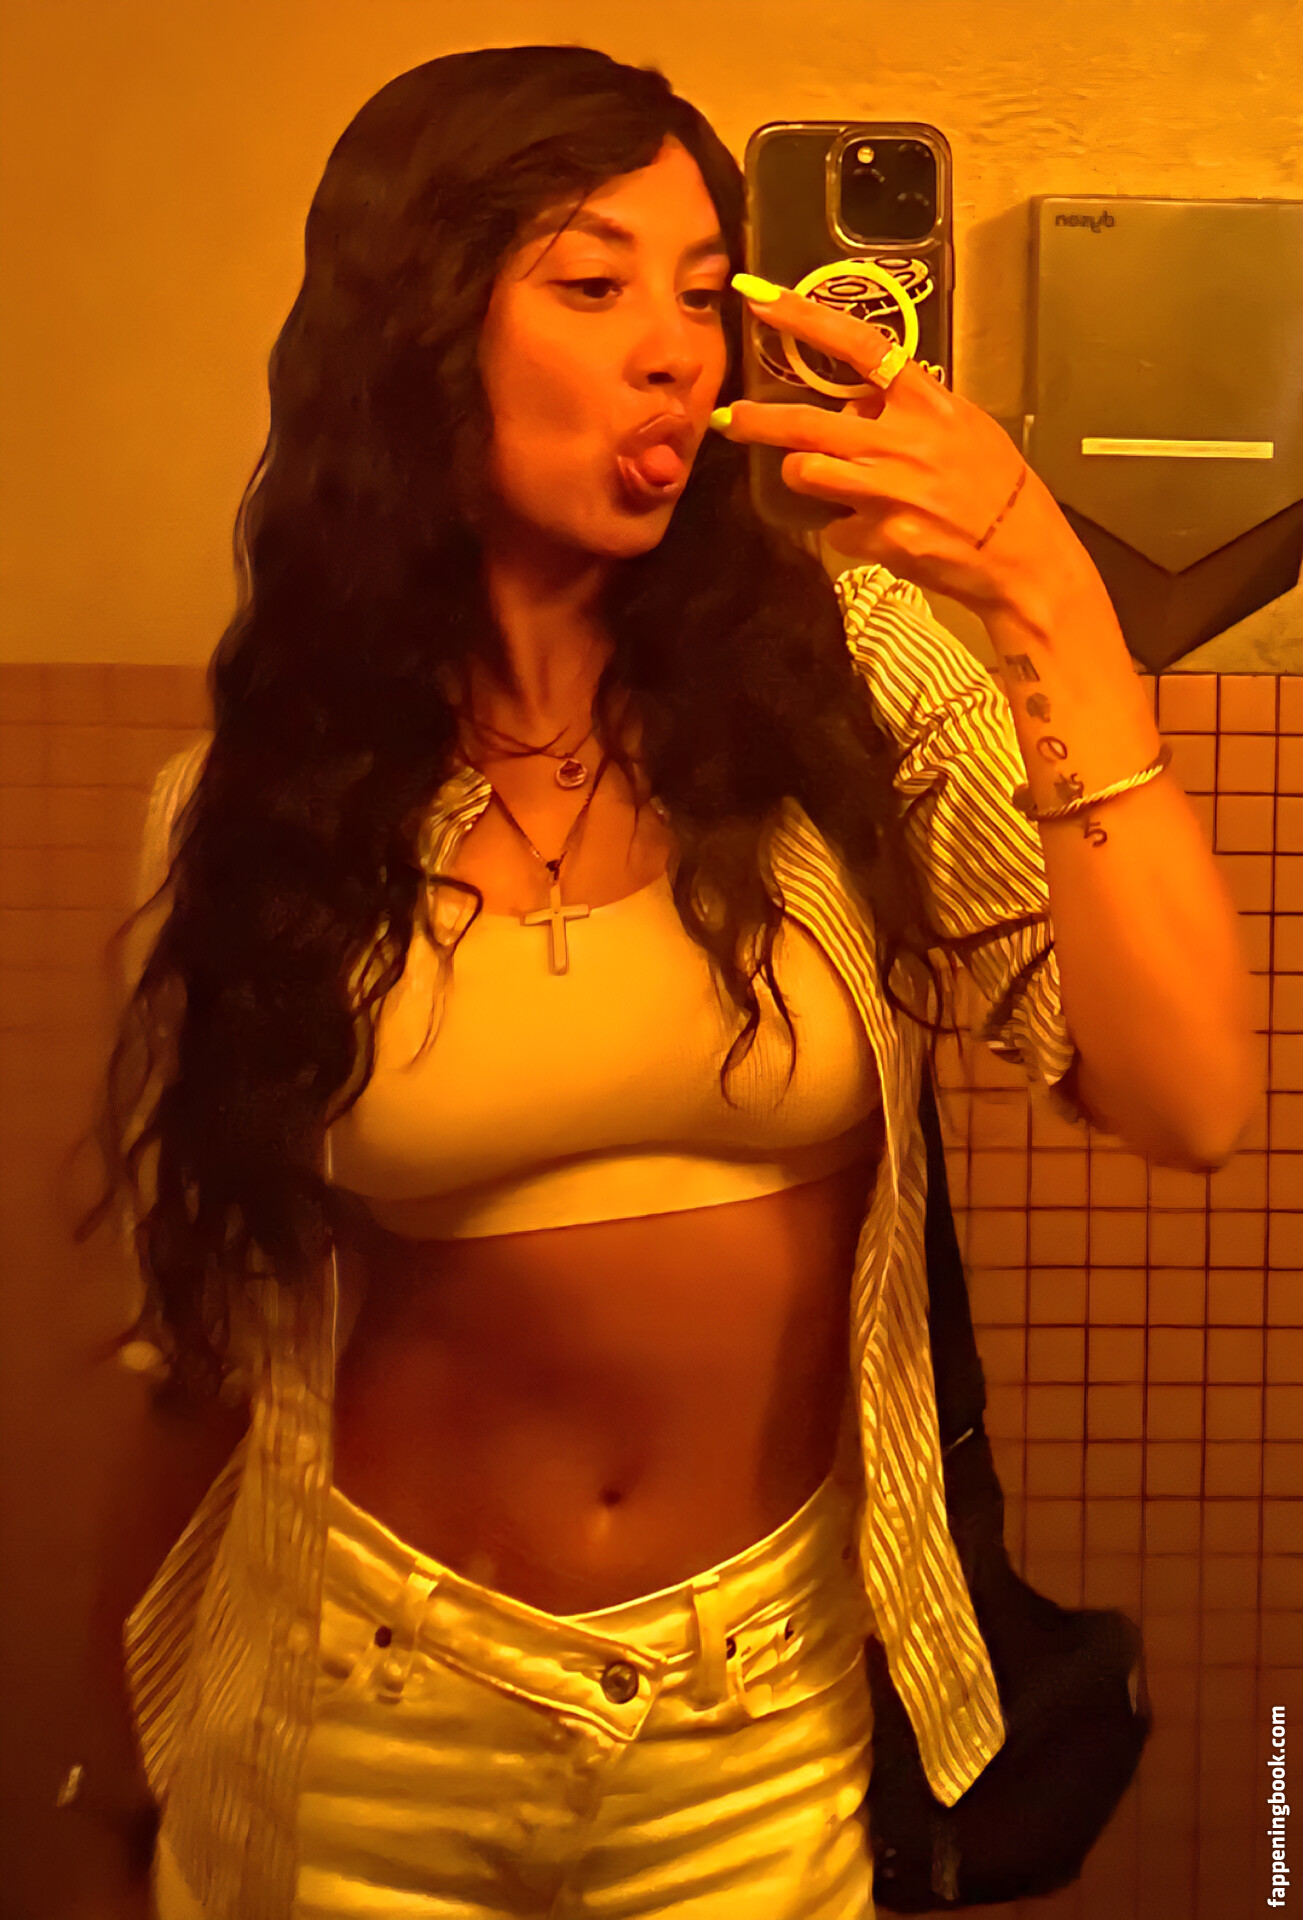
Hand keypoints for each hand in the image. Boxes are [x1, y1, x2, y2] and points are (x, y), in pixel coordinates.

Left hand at [714, 277, 1079, 620]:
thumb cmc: (996, 485)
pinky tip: (881, 531)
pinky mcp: (879, 538)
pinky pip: (837, 528)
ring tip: (823, 482)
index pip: (859, 345)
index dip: (805, 318)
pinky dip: (849, 529)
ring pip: (806, 474)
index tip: (760, 298)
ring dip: (803, 477)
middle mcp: (902, 442)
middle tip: (729, 419)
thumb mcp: (962, 425)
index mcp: (927, 402)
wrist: (1022, 553)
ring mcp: (887, 492)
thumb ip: (906, 408)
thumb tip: (856, 405)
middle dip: (758, 421)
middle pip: (807, 424)